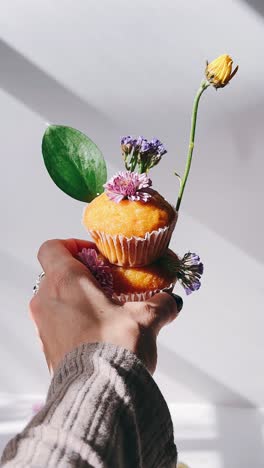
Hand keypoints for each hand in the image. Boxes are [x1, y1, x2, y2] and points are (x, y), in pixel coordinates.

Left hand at [29, 239, 181, 373]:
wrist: (98, 397)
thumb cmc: (115, 350)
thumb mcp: (146, 320)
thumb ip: (161, 304)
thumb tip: (171, 301)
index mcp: (65, 282)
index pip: (53, 248)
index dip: (73, 246)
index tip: (96, 256)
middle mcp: (47, 301)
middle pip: (57, 273)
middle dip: (83, 275)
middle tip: (109, 284)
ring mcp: (43, 326)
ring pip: (56, 299)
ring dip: (79, 300)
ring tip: (108, 311)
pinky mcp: (48, 348)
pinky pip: (57, 323)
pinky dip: (74, 321)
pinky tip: (100, 333)